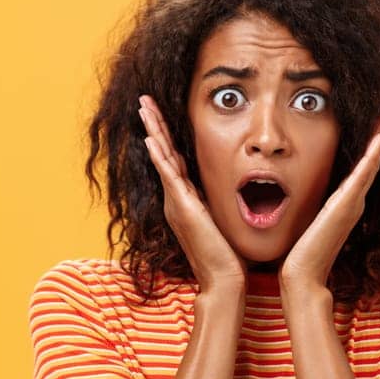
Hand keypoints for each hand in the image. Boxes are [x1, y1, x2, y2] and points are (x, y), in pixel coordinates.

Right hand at [138, 94, 246, 291]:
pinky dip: (160, 156)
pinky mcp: (183, 209)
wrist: (224, 278)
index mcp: (186, 199)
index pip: (174, 159)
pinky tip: (151, 139)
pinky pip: (168, 177)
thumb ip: (220, 203)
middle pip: (162, 152)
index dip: (166, 135)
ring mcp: (177, 202)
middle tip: (144, 99)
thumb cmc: (228, 253)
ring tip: (143, 107)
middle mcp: (177, 198)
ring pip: (162, 158)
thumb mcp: (223, 219)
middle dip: (154, 124)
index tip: (160, 113)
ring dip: (153, 130)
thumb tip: (236, 189)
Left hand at [279, 105, 379, 291]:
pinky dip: (373, 155)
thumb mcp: (302, 218)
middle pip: (372, 157)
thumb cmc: (297, 251)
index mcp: (343, 201)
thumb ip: (303, 204)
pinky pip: (364, 174)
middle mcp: (353, 199)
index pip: (361, 163)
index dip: (368, 138)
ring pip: (372, 160)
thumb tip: (288, 190)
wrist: (301, 275)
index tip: (372, 115)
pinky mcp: (348, 205)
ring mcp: (353, 201)